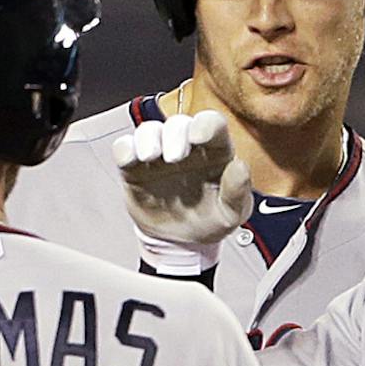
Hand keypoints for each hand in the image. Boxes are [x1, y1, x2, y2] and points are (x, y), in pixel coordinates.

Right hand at [112, 110, 252, 250]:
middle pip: (177, 123)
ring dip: (148, 139)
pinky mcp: (135, 168)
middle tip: (174, 158)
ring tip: (150, 158)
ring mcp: (159, 155)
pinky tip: (131, 160)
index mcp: (214, 151)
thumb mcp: (231, 214)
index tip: (199, 136)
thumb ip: (237, 192)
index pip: (210, 123)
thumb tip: (240, 166)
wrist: (180, 242)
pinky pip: (124, 147)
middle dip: (174, 136)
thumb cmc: (209, 221)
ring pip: (149, 130)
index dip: (205, 124)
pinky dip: (124, 149)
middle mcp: (186, 146)